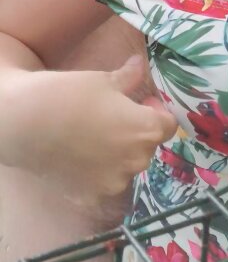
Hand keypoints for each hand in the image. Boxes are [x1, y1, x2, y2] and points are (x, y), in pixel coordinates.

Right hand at [9, 55, 176, 203]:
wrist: (25, 124)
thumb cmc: (69, 95)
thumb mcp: (103, 80)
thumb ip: (129, 77)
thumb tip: (140, 65)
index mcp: (145, 130)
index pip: (168, 124)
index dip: (157, 111)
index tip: (142, 102)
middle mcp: (136, 161)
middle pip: (148, 145)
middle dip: (138, 131)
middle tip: (114, 116)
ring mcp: (113, 183)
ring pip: (127, 165)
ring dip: (119, 152)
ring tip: (94, 135)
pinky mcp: (91, 196)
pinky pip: (105, 181)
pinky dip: (99, 169)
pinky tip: (80, 154)